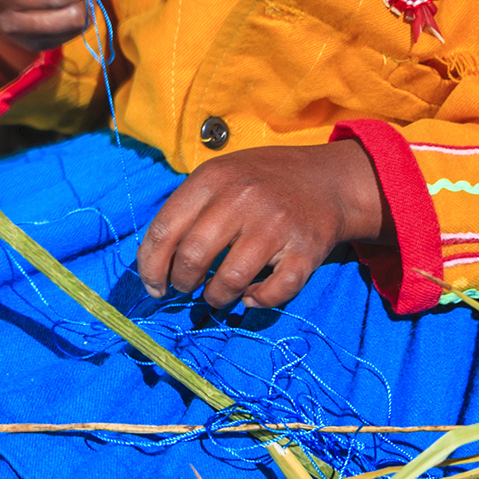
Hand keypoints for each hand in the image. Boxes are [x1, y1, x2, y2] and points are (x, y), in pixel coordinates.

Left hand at [138, 141, 386, 311]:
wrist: (328, 180)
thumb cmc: (261, 182)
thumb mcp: (220, 176)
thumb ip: (187, 210)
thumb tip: (154, 263)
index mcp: (213, 178)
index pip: (164, 230)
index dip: (151, 267)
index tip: (154, 286)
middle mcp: (242, 199)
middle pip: (192, 258)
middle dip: (182, 283)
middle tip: (186, 288)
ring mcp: (276, 225)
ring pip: (229, 281)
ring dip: (215, 298)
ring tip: (216, 295)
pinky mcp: (305, 250)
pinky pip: (273, 292)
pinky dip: (257, 301)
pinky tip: (251, 295)